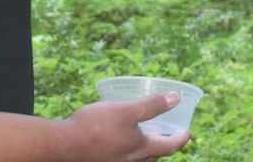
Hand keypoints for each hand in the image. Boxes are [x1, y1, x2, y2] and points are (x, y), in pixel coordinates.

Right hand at [63, 92, 190, 160]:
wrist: (64, 144)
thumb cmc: (96, 126)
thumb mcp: (127, 110)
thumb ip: (152, 105)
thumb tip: (176, 98)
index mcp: (141, 149)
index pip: (170, 147)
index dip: (181, 138)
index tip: (188, 131)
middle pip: (155, 157)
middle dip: (164, 146)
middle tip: (167, 134)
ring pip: (139, 160)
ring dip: (146, 151)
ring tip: (144, 138)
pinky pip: (123, 159)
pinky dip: (129, 152)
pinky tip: (120, 141)